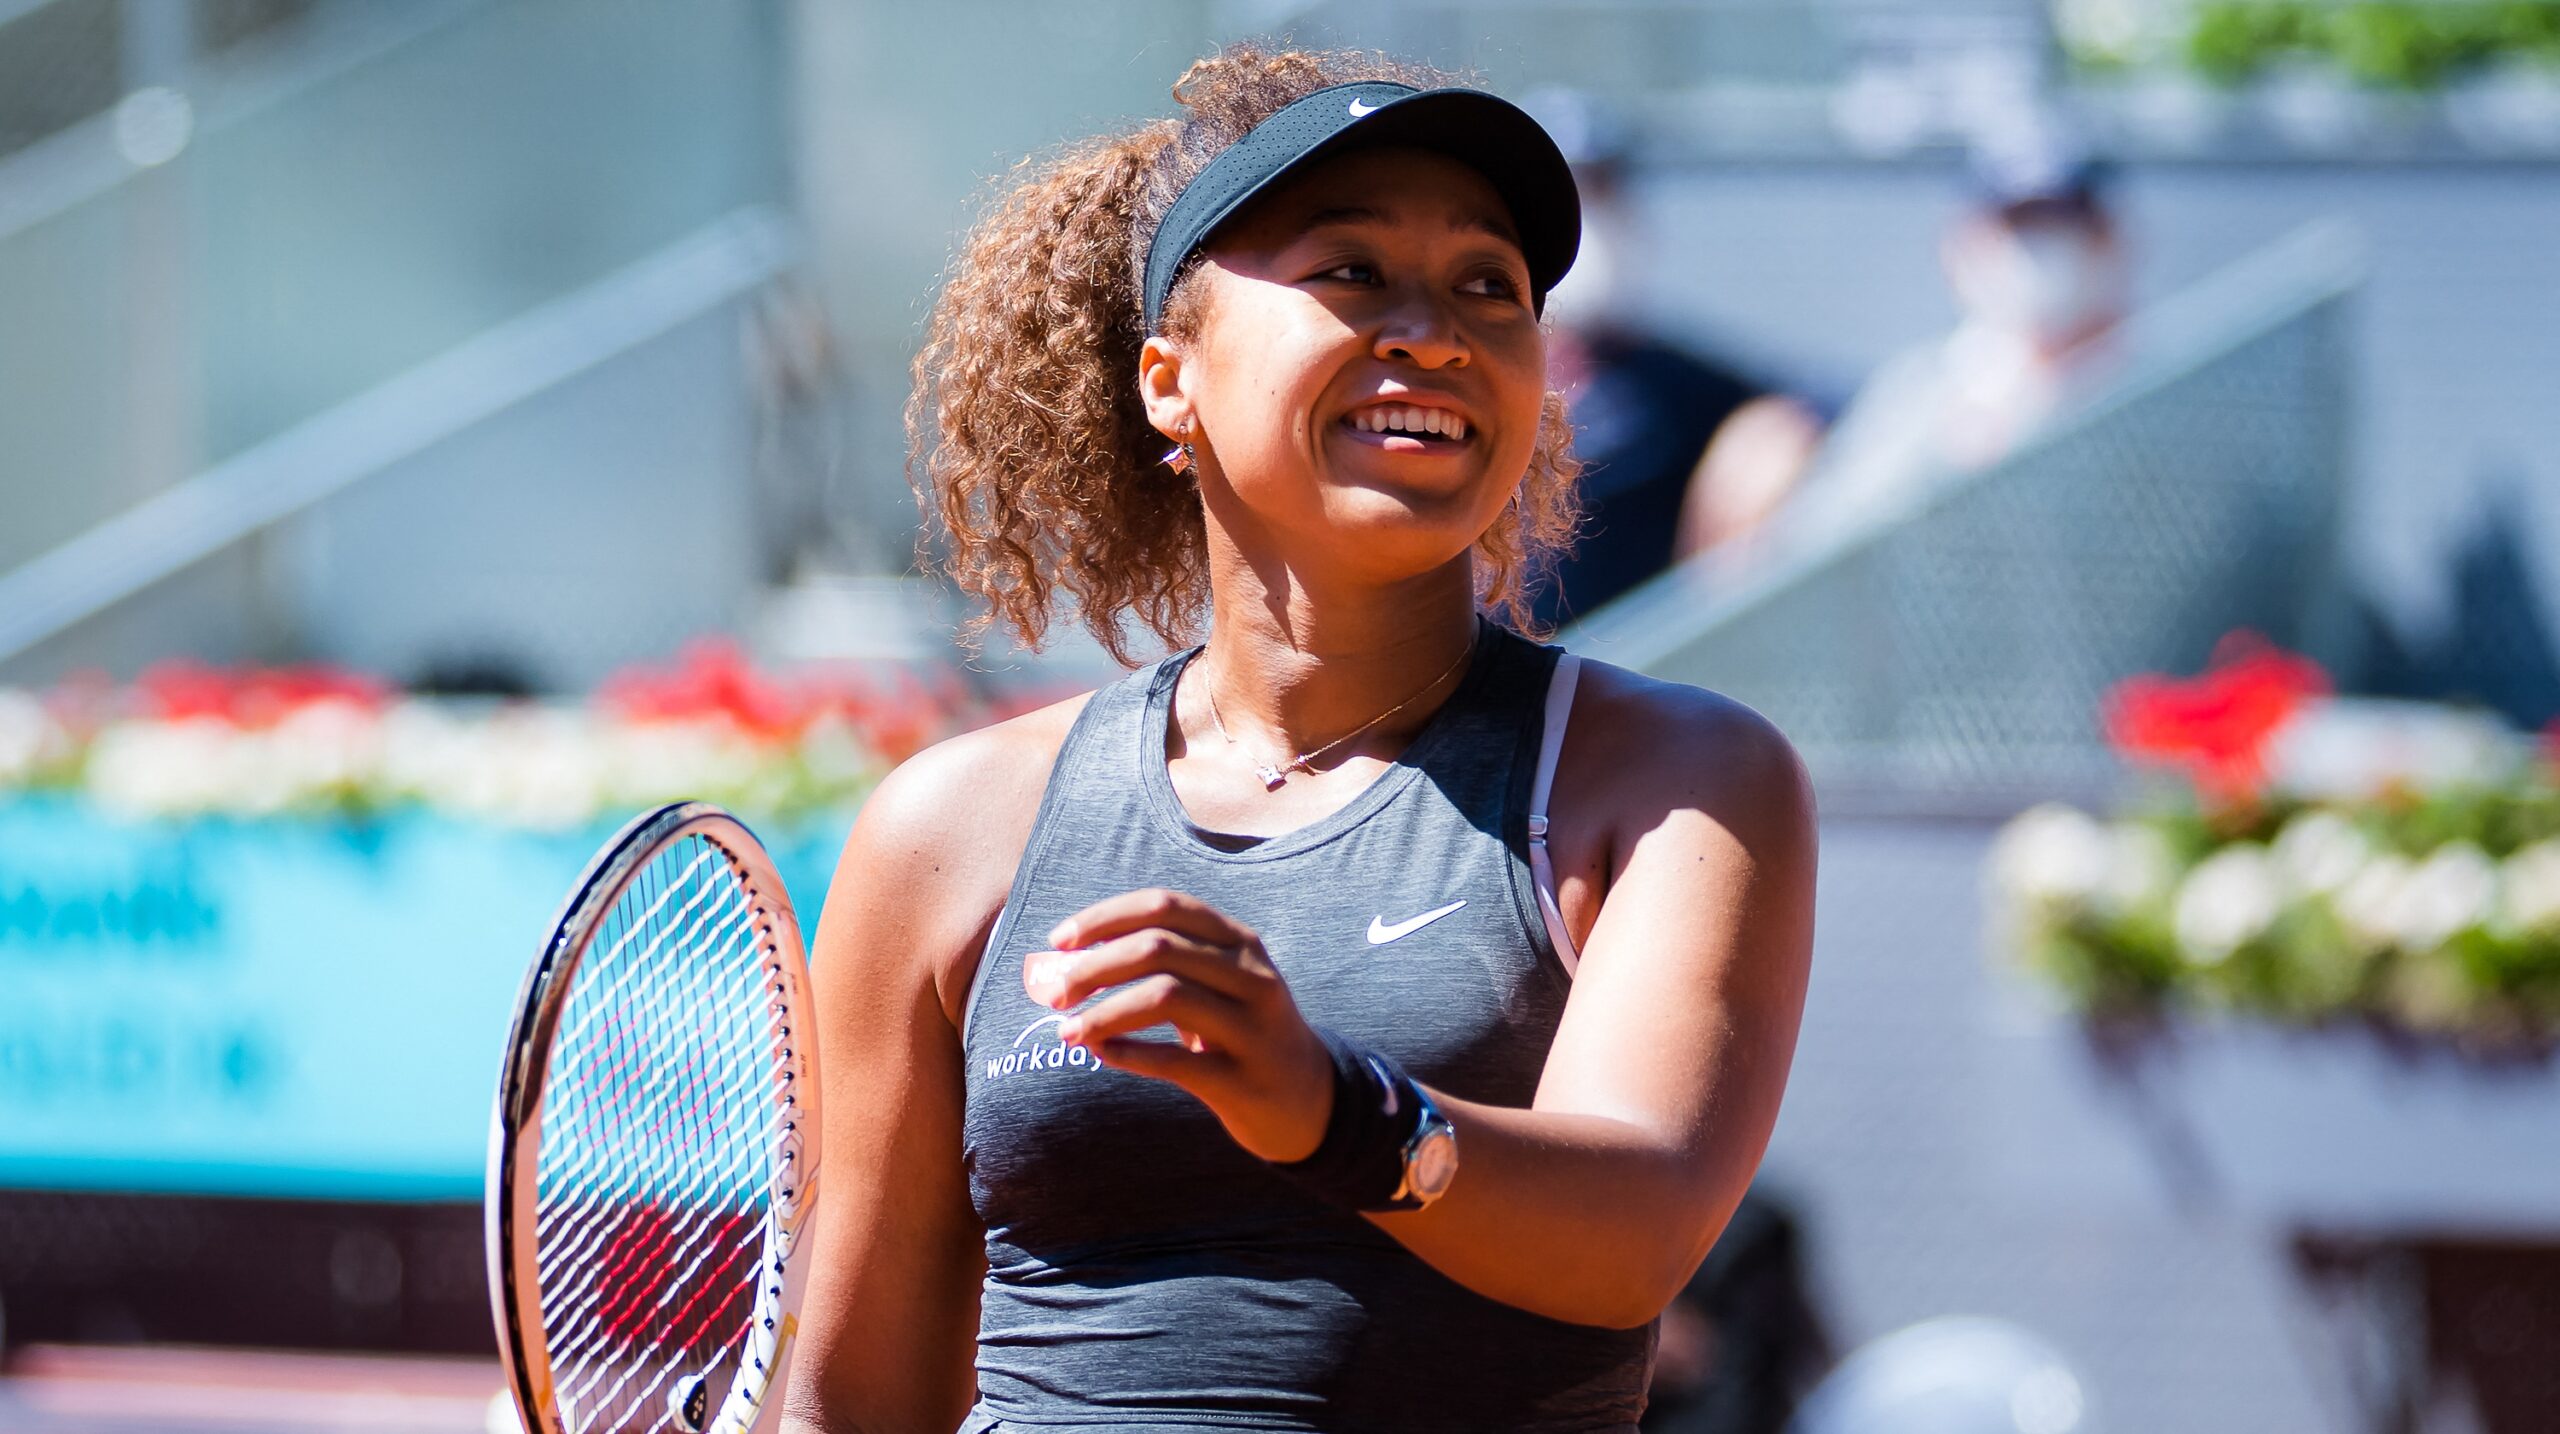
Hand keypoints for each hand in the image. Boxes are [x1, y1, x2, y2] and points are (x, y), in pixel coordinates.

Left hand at [1023, 887, 1333, 1163]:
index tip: (1059, 941)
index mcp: (1240, 942)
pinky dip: (1127, 1053)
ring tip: (1067, 1031)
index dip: (1105, 916)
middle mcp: (1251, 976)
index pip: (1165, 906)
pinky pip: (1173, 1060)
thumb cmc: (1243, 1033)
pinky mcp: (1242, 1079)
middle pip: (1157, 948)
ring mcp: (1252, 1027)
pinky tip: (1100, 1053)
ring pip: (1164, 996)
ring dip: (1102, 1012)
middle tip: (1053, 991)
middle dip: (1093, 966)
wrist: (1312, 1103)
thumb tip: (1068, 961)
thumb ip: (1164, 965)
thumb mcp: (1221, 985)